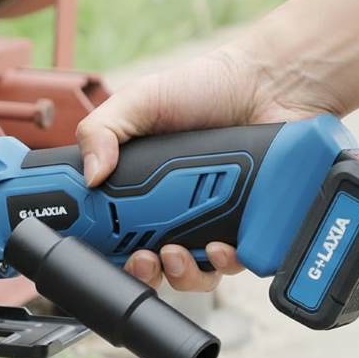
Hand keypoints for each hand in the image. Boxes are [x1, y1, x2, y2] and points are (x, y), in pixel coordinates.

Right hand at [76, 41, 343, 290]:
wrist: (267, 83)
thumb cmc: (202, 88)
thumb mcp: (138, 102)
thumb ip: (103, 130)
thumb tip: (91, 176)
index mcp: (144, 191)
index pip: (118, 236)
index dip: (109, 253)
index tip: (106, 252)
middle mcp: (177, 213)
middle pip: (153, 265)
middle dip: (143, 273)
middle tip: (143, 259)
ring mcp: (213, 222)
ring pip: (193, 273)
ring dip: (181, 275)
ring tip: (177, 254)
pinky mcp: (251, 226)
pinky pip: (237, 262)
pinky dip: (225, 263)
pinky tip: (219, 247)